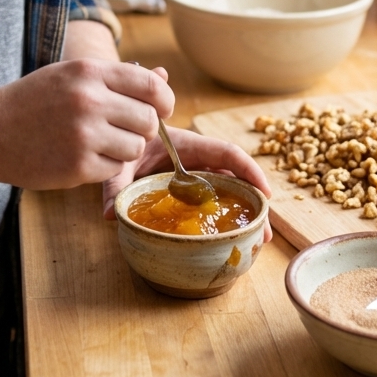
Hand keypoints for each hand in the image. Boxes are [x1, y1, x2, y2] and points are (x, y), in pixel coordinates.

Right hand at [0, 58, 173, 189]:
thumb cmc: (34, 100)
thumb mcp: (71, 75)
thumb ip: (118, 77)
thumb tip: (164, 78)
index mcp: (89, 71)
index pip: (150, 85)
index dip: (164, 99)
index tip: (161, 109)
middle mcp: (89, 100)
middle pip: (149, 120)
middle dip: (144, 128)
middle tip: (125, 129)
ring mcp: (83, 135)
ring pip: (135, 147)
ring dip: (125, 149)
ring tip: (100, 143)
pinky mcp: (78, 167)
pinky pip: (115, 169)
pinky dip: (106, 166)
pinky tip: (83, 156)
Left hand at [101, 122, 273, 242]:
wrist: (120, 135)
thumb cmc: (126, 143)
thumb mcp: (119, 164)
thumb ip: (115, 185)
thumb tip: (110, 215)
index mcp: (188, 146)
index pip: (226, 153)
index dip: (249, 170)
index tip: (266, 193)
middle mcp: (198, 161)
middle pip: (234, 178)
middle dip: (253, 203)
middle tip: (264, 234)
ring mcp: (196, 176)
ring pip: (228, 191)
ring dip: (245, 213)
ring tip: (257, 242)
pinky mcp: (190, 189)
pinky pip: (214, 199)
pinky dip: (226, 215)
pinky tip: (233, 237)